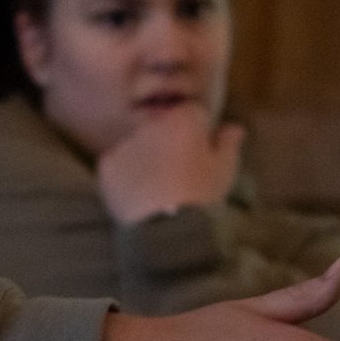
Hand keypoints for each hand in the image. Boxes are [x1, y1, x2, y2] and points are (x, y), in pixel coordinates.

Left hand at [97, 104, 244, 225]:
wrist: (162, 229)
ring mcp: (125, 143)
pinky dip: (125, 173)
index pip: (192, 111)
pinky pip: (118, 163)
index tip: (200, 148)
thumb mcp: (224, 172)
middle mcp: (150, 124)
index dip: (198, 129)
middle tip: (178, 169)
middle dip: (169, 139)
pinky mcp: (106, 165)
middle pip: (161, 125)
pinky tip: (137, 192)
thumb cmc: (201, 197)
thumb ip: (228, 144)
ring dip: (146, 155)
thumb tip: (233, 127)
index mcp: (183, 119)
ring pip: (138, 143)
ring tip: (156, 185)